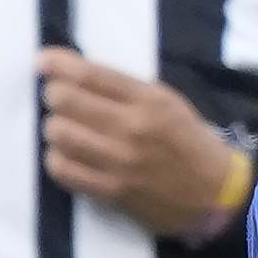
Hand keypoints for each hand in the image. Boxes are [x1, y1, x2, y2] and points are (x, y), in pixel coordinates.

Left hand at [37, 50, 242, 244]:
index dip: (58, 65)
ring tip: (64, 130)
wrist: (214, 196)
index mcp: (148, 99)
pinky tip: (66, 156)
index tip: (43, 61)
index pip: (91, 74)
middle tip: (58, 101)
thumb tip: (79, 77)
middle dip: (54, 96)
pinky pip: (64, 171)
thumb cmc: (189, 143)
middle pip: (66, 101)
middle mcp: (131, 127)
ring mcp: (119, 162)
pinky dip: (57, 159)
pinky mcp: (111, 192)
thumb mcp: (168, 102)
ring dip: (55, 128)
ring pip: (59, 134)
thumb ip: (127, 90)